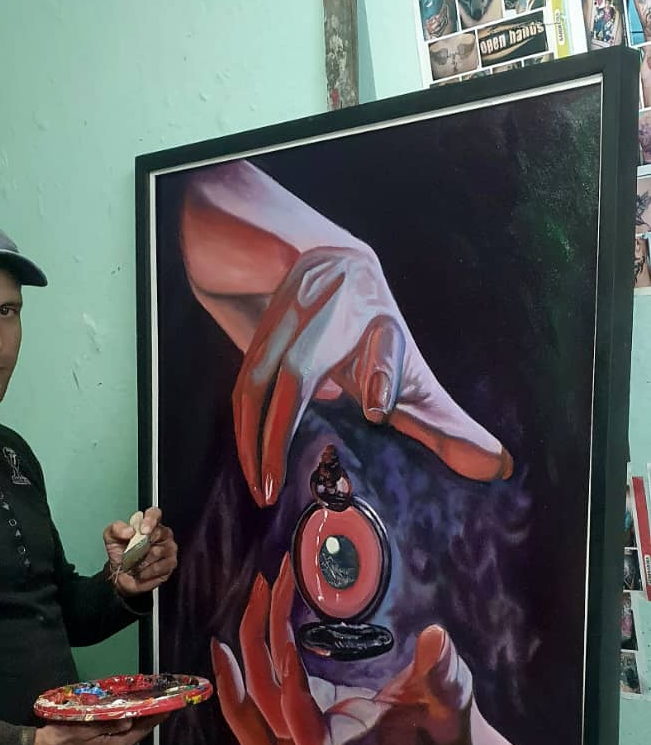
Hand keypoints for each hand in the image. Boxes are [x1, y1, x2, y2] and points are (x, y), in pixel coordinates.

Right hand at [26, 715, 167, 744]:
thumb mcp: (84, 725)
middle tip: (157, 699)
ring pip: (129, 736)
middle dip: (148, 717)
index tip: (169, 705)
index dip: (156, 716)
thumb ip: (109, 722)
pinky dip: (126, 727)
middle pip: (138, 733)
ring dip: (137, 721)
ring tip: (144, 704)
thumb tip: (131, 718)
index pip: (142, 730)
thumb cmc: (59, 737)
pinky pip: (120, 739)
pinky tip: (125, 716)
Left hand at [103, 506, 177, 594]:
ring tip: (135, 565)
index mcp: (148, 523)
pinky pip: (160, 566)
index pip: (155, 514)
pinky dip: (147, 571)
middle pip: (158, 534)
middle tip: (131, 553)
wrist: (122, 575)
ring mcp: (168, 548)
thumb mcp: (111, 538)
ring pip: (158, 552)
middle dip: (141, 546)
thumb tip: (129, 530)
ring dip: (142, 561)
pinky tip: (142, 572)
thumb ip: (116, 529)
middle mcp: (161, 534)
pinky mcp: (170, 563)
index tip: (143, 531)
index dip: (150, 520)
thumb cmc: (120, 554)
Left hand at [212, 557, 580, 744]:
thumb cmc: (447, 737)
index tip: (290, 646)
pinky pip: (262, 691)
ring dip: (252, 641)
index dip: (292, 697)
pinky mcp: (304, 716)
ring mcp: (301, 735)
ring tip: (259, 590)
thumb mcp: (451, 700)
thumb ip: (442, 672)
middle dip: (256, 644)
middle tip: (263, 587)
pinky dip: (253, 658)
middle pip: (262, 706)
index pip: (303, 740)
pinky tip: (255, 617)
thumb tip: (436, 637)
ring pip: (256, 696)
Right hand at [234, 245, 512, 506]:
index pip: (386, 347)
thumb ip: (445, 423)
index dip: (381, 376)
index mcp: (382, 320)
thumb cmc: (373, 331)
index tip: (378, 408)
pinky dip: (242, 427)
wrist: (315, 256)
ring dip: (253, 437)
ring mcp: (290, 312)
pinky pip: (241, 383)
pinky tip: (249, 462)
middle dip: (280, 431)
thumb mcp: (411, 373)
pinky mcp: (258, 324)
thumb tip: (501, 467)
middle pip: (300, 371)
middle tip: (273, 488)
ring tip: (260, 487)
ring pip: (258, 379)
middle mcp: (335, 310)